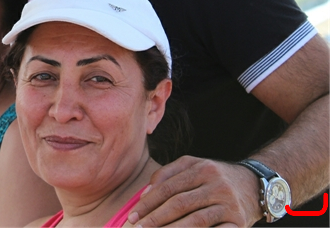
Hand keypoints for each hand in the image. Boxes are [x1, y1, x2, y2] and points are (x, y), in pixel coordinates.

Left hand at [126, 156, 261, 226]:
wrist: (255, 185)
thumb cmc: (214, 177)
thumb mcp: (193, 166)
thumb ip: (167, 174)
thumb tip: (145, 194)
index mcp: (201, 168)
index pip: (168, 186)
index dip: (149, 202)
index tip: (133, 215)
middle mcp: (216, 184)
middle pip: (179, 203)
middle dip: (156, 218)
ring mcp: (228, 203)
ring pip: (195, 220)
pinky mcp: (238, 222)